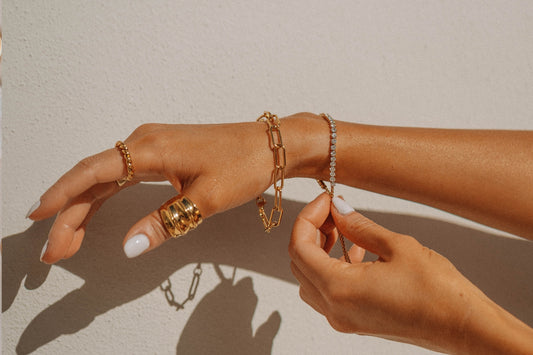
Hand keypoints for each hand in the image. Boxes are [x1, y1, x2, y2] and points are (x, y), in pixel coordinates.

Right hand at [29, 117, 308, 263]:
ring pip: (106, 177)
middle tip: (55, 250)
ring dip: (85, 207)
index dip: (63, 195)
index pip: (93, 173)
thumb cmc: (245, 165)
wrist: (273, 145)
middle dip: (71, 214)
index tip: (39, 217)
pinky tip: (95, 211)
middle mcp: (145, 141)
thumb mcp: (205, 199)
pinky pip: (123, 174)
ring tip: (69, 239)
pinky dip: (106, 194)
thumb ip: (164, 221)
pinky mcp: (163, 153)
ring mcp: (153, 145)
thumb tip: (128, 246)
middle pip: (94, 178)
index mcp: (150, 148)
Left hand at [288, 194, 532, 352]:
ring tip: (343, 228)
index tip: (325, 200)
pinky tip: (355, 252)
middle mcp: (334, 309)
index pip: (299, 247)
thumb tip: (338, 210)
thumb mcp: (397, 246)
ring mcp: (343, 319)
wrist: (463, 326)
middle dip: (311, 231)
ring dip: (319, 250)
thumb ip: (359, 226)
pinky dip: (331, 268)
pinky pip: (328, 292)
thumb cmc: (438, 291)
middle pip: (299, 263)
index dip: (308, 218)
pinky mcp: (354, 321)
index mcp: (339, 289)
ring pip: (310, 279)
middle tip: (332, 211)